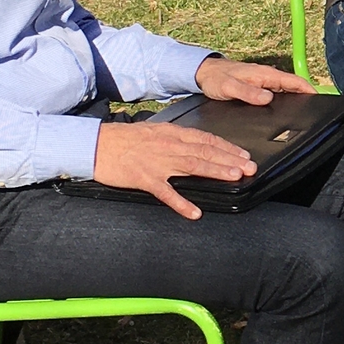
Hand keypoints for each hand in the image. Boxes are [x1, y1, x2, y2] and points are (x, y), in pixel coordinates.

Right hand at [92, 120, 255, 219]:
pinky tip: (195, 212)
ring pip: (192, 166)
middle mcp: (168, 146)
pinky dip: (181, 203)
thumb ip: (175, 138)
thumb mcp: (154, 132)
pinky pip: (166, 192)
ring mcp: (157, 162)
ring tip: (234, 178)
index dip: (227, 147)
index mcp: (171, 134)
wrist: (95, 145)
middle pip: (205, 152)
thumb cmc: (124, 139)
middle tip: (249, 167)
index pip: (206, 140)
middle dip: (230, 160)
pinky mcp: (144, 178)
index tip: (244, 155)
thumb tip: (196, 144)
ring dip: (215, 172)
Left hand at [194, 56, 316, 104]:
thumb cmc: (216, 78)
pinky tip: (286, 109)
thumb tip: (268, 98)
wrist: (204, 73)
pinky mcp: (260, 86)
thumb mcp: (229, 88)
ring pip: (287, 90)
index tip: (319, 98)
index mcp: (265, 74)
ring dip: (297, 98)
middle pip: (294, 86)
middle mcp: (267, 77)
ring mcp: (264, 81)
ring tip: (306, 112)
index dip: (309, 89)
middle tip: (316, 110)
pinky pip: (278, 92)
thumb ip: (248, 93)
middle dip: (307, 95)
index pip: (294, 81)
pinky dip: (286, 99)